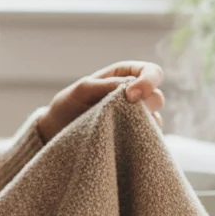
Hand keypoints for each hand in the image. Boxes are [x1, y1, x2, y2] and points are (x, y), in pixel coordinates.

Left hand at [37, 61, 164, 143]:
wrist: (57, 133)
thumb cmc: (67, 106)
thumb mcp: (80, 90)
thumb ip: (104, 85)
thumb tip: (129, 87)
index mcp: (125, 76)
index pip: (151, 72)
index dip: (147, 82)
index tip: (130, 96)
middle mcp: (135, 96)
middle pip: (157, 98)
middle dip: (143, 106)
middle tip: (121, 116)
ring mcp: (136, 119)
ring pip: (155, 121)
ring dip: (140, 126)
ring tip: (114, 131)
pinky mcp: (134, 139)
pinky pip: (148, 140)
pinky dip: (138, 141)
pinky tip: (118, 143)